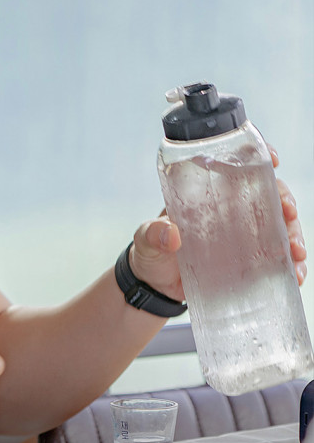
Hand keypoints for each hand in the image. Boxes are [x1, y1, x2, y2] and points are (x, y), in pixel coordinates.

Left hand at [129, 144, 306, 300]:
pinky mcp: (249, 260)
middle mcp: (229, 210)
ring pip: (279, 226)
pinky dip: (290, 264)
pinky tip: (295, 274)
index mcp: (205, 194)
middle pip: (267, 195)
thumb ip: (153, 234)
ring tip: (296, 253)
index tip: (272, 159)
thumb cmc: (150, 252)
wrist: (155, 285)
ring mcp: (242, 235)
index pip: (234, 167)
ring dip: (294, 236)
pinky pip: (277, 257)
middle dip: (285, 200)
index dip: (256, 158)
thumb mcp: (146, 240)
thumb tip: (170, 234)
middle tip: (289, 213)